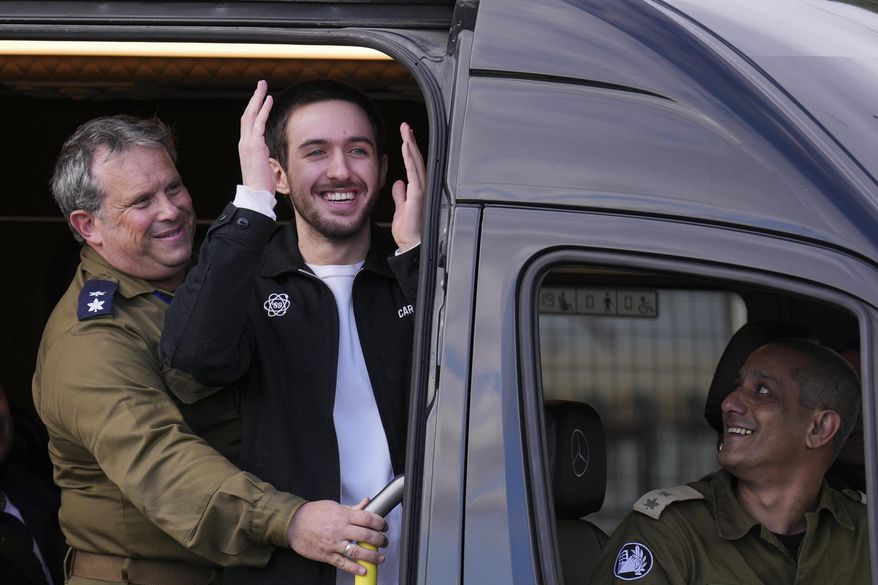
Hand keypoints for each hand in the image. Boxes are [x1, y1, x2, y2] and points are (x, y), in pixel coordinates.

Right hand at [238, 80, 275, 192]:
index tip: (261, 98)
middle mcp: (244, 141)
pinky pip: (259, 123)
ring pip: (251, 114)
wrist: (256, 194)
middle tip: (261, 84)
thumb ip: (264, 157)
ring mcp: (248, 142)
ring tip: (263, 85)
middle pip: (248, 113)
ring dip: (258, 98)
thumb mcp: (263, 166)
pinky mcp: (255, 145)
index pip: (248, 122)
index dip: (254, 109)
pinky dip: (264, 110)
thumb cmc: (261, 184)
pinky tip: (269, 99)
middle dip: (254, 98)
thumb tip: (268, 156)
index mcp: (246, 146)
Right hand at [286, 498, 387, 575]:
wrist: (293, 524)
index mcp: (343, 516)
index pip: (367, 518)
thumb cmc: (312, 514)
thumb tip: (366, 502)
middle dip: (379, 539)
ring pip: (357, 551)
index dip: (380, 523)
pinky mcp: (326, 555)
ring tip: (380, 558)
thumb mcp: (333, 506)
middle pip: (366, 535)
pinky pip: (343, 563)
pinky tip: (363, 570)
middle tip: (384, 542)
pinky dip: (354, 568)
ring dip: (372, 556)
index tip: (384, 526)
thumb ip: (352, 508)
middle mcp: (340, 529)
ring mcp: (334, 543)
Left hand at [391, 122, 425, 252]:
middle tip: (406, 126)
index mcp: (417, 190)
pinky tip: (407, 146)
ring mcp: (422, 191)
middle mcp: (422, 188)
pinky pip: (414, 173)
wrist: (412, 247)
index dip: (409, 150)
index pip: (413, 165)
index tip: (405, 136)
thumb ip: (401, 196)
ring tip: (406, 130)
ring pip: (417, 163)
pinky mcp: (419, 195)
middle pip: (417, 160)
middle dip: (411, 141)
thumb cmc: (409, 232)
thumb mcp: (401, 209)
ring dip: (411, 145)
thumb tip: (399, 184)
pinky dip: (410, 158)